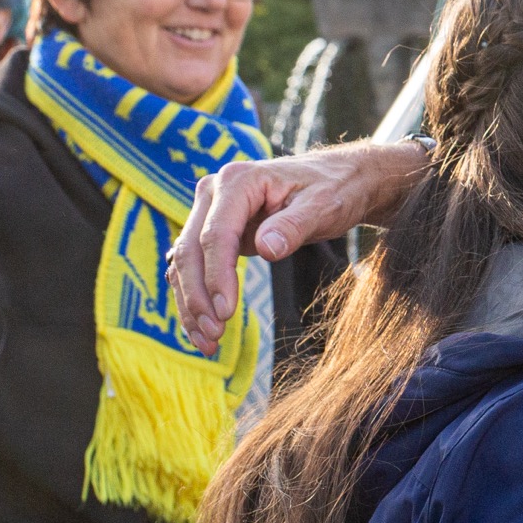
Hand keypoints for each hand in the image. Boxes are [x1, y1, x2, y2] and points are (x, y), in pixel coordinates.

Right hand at [169, 141, 429, 354]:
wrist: (337, 180)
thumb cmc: (333, 189)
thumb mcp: (323, 206)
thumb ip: (293, 226)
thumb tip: (266, 249)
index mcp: (238, 181)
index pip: (216, 234)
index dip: (217, 276)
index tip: (226, 312)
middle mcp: (214, 193)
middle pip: (191, 250)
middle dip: (198, 296)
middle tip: (214, 335)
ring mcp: (210, 212)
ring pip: (185, 262)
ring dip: (191, 303)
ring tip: (207, 342)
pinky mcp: (214, 231)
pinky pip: (195, 266)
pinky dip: (195, 297)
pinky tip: (202, 328)